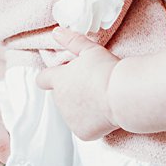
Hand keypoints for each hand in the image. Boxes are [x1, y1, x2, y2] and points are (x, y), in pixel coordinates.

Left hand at [35, 26, 119, 140]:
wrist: (122, 95)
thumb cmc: (107, 70)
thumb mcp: (91, 50)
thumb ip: (72, 41)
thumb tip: (56, 32)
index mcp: (59, 80)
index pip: (43, 80)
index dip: (50, 78)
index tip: (61, 77)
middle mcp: (60, 101)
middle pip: (63, 98)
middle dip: (74, 94)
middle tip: (94, 88)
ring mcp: (70, 119)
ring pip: (74, 114)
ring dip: (83, 109)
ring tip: (102, 101)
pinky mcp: (82, 133)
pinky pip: (85, 129)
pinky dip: (94, 125)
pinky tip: (106, 115)